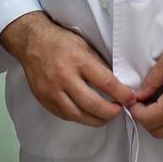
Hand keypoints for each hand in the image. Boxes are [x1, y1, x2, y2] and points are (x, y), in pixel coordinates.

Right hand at [0, 12, 134, 126]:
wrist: (32, 42)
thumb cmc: (60, 41)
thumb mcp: (85, 46)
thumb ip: (99, 66)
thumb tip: (116, 84)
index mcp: (78, 60)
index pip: (106, 83)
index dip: (122, 94)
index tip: (130, 99)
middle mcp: (65, 77)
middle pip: (93, 105)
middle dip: (111, 112)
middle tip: (119, 110)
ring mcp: (53, 91)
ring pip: (79, 115)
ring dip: (96, 119)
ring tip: (105, 116)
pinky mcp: (44, 100)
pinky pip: (65, 115)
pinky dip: (79, 117)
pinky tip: (87, 114)